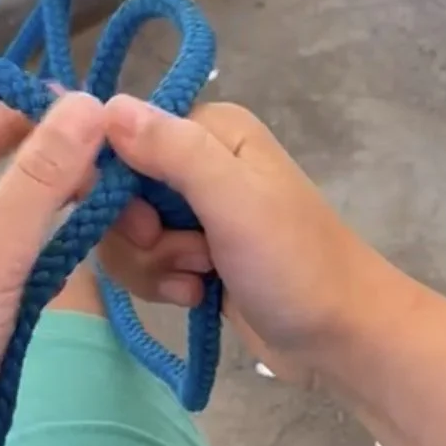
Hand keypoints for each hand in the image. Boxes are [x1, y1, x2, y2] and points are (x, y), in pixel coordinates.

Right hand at [101, 95, 384, 384]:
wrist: (340, 338)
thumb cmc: (294, 263)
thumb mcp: (234, 200)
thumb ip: (172, 150)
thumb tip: (106, 106)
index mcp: (210, 130)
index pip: (122, 137)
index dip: (116, 184)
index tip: (145, 225)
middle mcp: (197, 162)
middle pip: (118, 191)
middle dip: (140, 236)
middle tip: (188, 256)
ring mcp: (194, 212)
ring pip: (125, 234)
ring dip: (153, 265)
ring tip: (199, 279)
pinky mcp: (192, 255)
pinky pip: (142, 262)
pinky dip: (162, 284)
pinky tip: (197, 296)